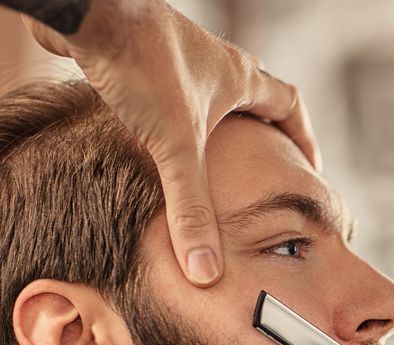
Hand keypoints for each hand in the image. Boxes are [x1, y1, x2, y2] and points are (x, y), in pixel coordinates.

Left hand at [23, 0, 320, 285]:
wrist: (85, 11)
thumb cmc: (140, 64)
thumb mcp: (174, 147)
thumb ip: (191, 208)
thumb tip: (206, 269)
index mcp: (238, 79)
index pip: (290, 106)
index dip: (303, 139)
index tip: (308, 166)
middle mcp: (214, 62)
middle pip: (254, 96)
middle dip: (263, 132)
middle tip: (264, 165)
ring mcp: (177, 55)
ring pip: (211, 92)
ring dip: (217, 123)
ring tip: (212, 160)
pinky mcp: (140, 55)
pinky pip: (170, 89)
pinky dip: (173, 116)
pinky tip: (153, 138)